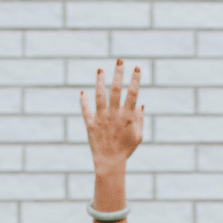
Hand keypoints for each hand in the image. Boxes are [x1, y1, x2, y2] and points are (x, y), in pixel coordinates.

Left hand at [80, 59, 143, 173]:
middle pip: (116, 89)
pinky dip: (83, 101)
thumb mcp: (138, 136)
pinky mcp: (90, 124)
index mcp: (127, 116)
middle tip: (119, 60)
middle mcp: (114, 114)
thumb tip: (140, 104)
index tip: (136, 67)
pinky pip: (85, 110)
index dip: (135, 79)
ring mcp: (101, 118)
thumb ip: (140, 119)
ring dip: (100, 81)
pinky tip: (82, 92)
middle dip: (119, 73)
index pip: (132, 93)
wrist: (109, 163)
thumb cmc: (126, 150)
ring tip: (100, 69)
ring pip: (100, 95)